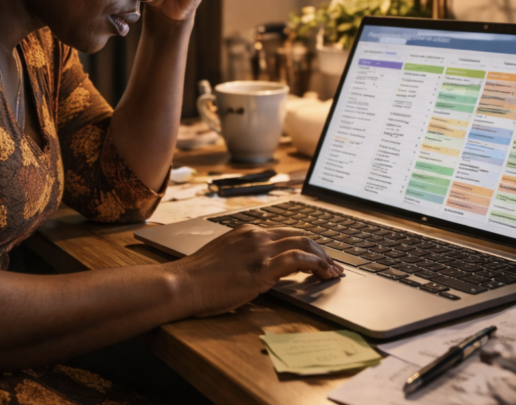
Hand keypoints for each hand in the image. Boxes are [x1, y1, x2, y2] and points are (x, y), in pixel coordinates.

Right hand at [171, 226, 343, 317]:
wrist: (182, 284)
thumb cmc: (198, 278)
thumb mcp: (225, 259)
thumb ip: (246, 257)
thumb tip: (263, 269)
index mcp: (247, 231)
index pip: (285, 233)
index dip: (305, 244)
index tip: (317, 257)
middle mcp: (255, 235)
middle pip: (299, 234)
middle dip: (320, 249)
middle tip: (333, 265)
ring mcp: (259, 249)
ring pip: (303, 243)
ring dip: (323, 257)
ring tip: (333, 271)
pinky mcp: (262, 267)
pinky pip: (298, 258)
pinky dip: (316, 264)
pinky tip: (323, 273)